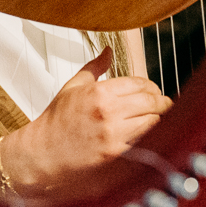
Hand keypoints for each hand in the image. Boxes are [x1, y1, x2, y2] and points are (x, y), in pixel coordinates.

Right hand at [3, 48, 171, 191]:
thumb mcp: (73, 87)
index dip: (151, 86)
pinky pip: (144, 143)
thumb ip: (94, 67)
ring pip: (153, 123)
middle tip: (163, 103)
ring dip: (158, 119)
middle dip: (161, 102)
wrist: (42, 153)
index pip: (140, 83)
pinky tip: (147, 135)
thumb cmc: (56, 122)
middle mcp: (109, 113)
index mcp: (100, 93)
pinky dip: (149, 138)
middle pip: (152, 102)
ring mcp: (114, 136)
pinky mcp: (116, 155)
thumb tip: (108, 51)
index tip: (153, 90)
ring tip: (156, 118)